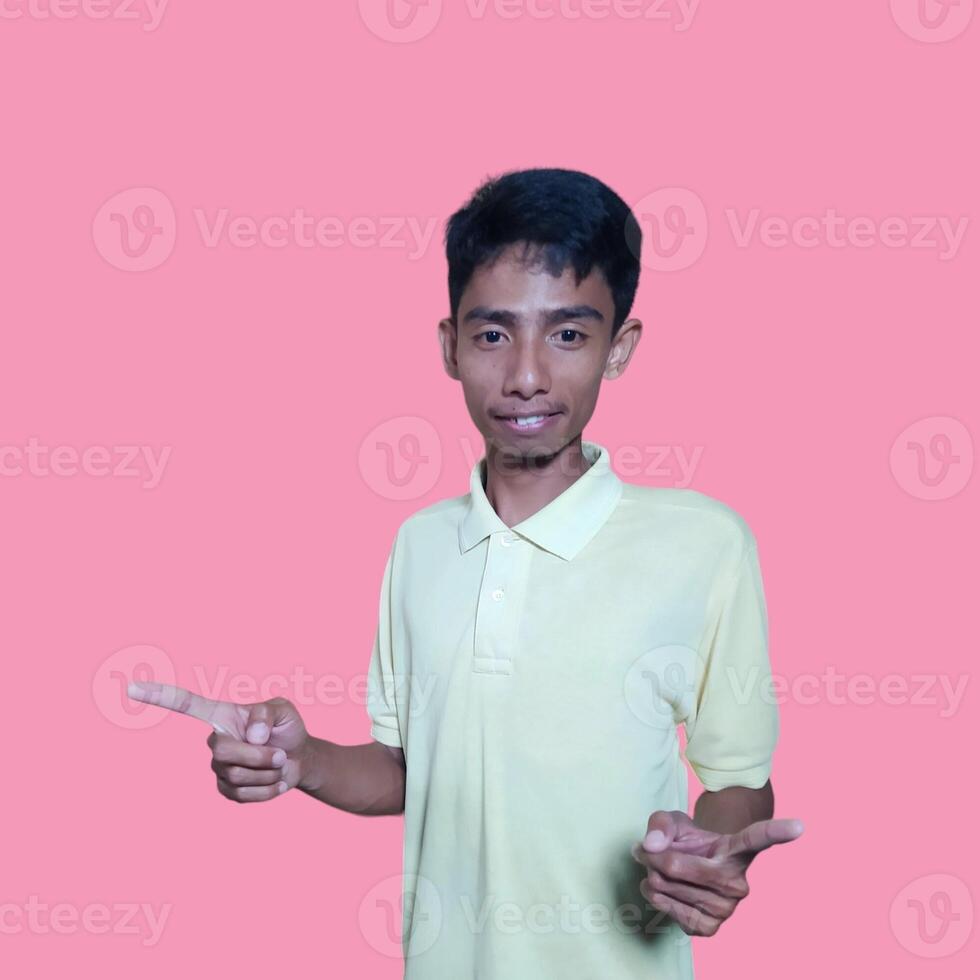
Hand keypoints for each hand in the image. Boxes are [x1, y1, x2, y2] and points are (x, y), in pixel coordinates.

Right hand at [127, 680, 309, 802]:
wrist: (298, 758)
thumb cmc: (286, 728)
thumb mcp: (283, 710)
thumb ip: (266, 714)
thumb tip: (251, 735)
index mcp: (222, 715)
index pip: (186, 704)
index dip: (160, 696)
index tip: (132, 688)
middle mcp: (215, 740)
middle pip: (222, 752)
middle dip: (257, 756)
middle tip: (279, 754)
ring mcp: (218, 767)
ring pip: (234, 776)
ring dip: (267, 773)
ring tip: (278, 764)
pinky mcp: (226, 790)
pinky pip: (243, 796)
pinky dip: (268, 790)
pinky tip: (275, 782)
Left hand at [631, 809, 803, 936]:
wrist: (692, 868)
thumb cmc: (687, 842)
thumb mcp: (673, 821)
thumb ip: (660, 825)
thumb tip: (651, 845)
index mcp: (736, 850)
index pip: (757, 839)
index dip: (777, 831)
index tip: (799, 826)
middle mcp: (738, 882)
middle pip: (675, 866)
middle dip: (653, 856)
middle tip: (654, 849)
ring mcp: (726, 909)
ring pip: (663, 887)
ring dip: (650, 874)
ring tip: (662, 867)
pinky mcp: (709, 929)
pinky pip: (665, 908)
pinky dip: (654, 896)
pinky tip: (666, 889)